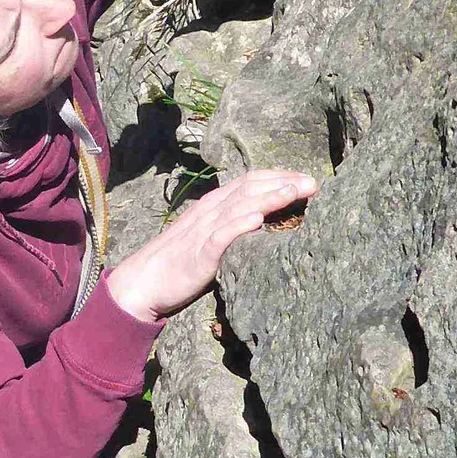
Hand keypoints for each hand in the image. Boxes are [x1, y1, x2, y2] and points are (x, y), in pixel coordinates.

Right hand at [106, 170, 317, 321]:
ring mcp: (203, 231)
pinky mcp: (199, 254)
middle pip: (249, 187)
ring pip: (239, 206)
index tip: (306, 178)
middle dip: (283, 182)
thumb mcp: (209, 237)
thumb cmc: (179, 262)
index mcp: (213, 206)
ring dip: (268, 197)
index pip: (250, 180)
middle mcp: (210, 212)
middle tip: (313, 183)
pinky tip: (257, 220)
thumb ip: (232, 226)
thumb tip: (263, 219)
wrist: (143, 282)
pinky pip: (220, 236)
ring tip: (293, 192)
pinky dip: (238, 225)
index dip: (279, 176)